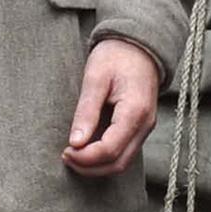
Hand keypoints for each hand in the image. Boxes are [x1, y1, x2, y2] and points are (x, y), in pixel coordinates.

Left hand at [63, 37, 161, 175]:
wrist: (139, 44)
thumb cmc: (116, 56)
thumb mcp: (95, 78)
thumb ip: (87, 111)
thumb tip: (75, 142)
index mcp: (135, 111)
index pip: (110, 149)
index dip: (85, 157)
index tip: (65, 151)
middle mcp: (145, 124)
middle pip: (117, 163)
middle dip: (89, 167)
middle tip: (66, 156)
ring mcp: (145, 128)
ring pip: (122, 162)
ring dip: (96, 165)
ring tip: (73, 154)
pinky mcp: (139, 127)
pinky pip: (124, 152)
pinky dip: (104, 157)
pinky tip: (87, 148)